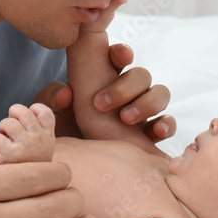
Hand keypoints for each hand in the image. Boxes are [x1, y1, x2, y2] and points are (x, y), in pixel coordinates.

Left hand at [35, 47, 175, 142]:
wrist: (80, 165)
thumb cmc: (66, 134)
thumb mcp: (52, 114)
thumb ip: (50, 97)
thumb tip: (65, 93)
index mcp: (102, 78)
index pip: (118, 55)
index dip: (122, 52)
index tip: (121, 56)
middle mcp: (126, 91)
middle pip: (141, 74)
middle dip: (125, 86)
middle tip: (101, 104)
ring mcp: (141, 111)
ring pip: (160, 93)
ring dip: (147, 103)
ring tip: (125, 119)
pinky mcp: (151, 134)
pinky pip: (167, 122)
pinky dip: (165, 124)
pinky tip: (155, 131)